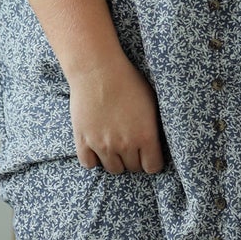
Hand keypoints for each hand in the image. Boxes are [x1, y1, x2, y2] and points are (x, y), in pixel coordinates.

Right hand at [67, 51, 167, 175]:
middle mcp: (125, 145)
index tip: (149, 155)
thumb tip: (157, 142)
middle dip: (134, 159)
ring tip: (115, 146)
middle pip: (133, 168)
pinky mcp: (83, 141)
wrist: (97, 70)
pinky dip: (93, 160)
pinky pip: (89, 164)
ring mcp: (102, 145)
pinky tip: (97, 148)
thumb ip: (154, 126)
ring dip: (116, 161)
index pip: (153, 167)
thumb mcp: (151, 102)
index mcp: (146, 136)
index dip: (152, 161)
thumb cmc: (128, 81)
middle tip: (131, 146)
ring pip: (113, 169)